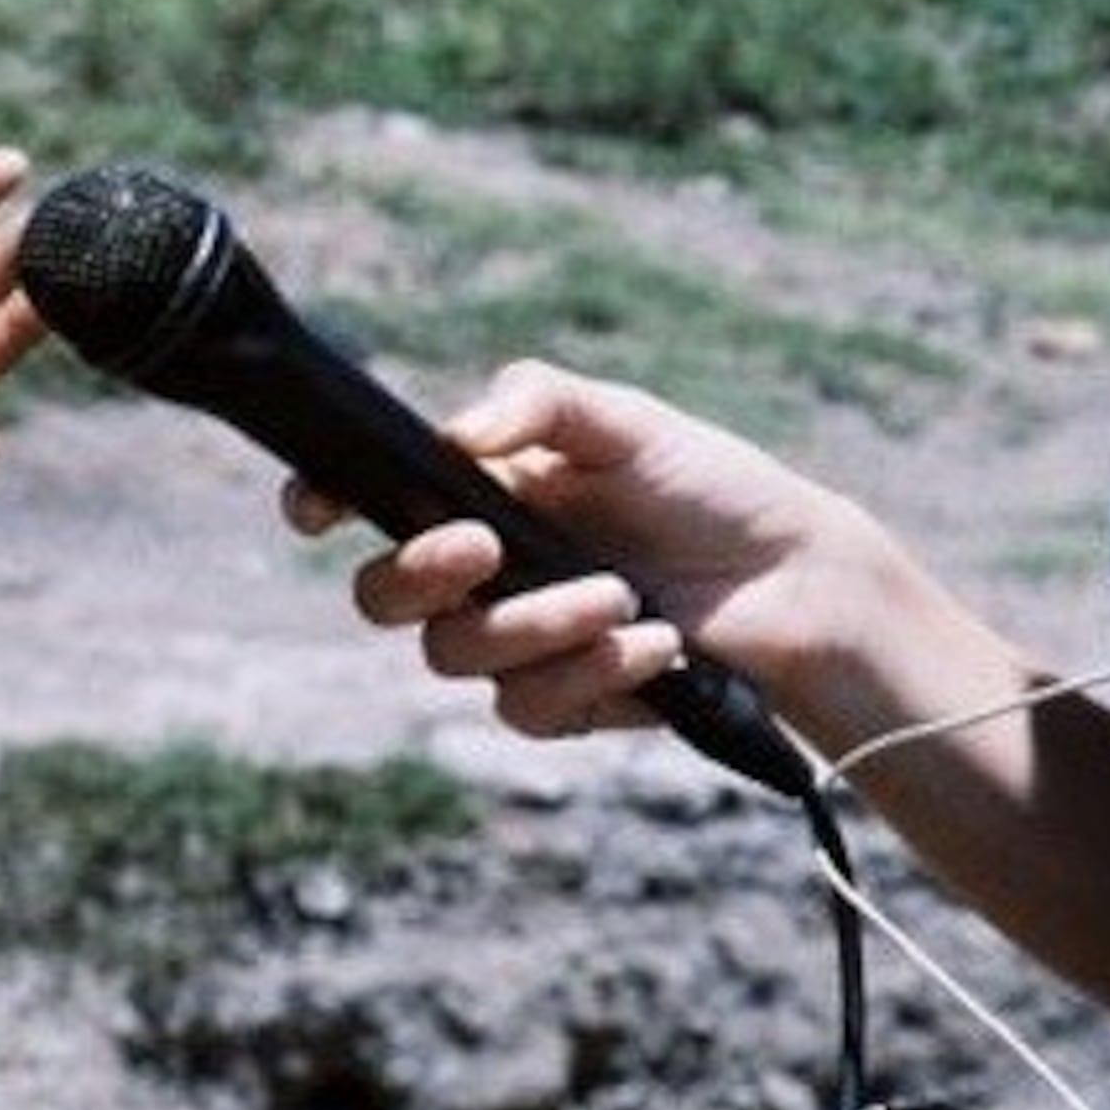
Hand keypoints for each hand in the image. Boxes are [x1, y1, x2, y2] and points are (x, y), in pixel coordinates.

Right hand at [293, 358, 847, 746]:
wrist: (794, 579)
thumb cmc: (708, 485)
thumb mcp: (626, 422)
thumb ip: (539, 403)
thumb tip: (453, 433)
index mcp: (484, 490)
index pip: (373, 499)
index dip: (322, 503)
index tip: (316, 509)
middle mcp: (486, 569)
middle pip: (383, 596)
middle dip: (419, 573)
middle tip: (483, 544)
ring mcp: (519, 640)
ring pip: (456, 656)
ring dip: (536, 625)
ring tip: (622, 596)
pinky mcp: (563, 699)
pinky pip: (528, 706)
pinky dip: (591, 673)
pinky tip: (655, 644)